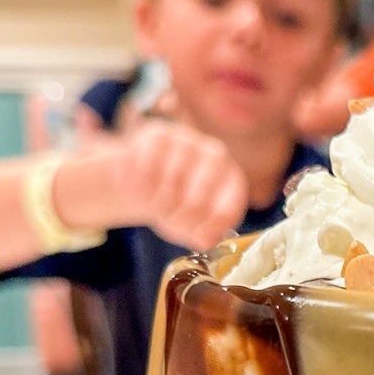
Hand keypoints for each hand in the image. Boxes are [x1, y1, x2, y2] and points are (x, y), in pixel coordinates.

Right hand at [116, 120, 247, 250]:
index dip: (203, 230)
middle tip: (167, 219)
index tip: (191, 234)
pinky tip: (141, 188)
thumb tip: (204, 240)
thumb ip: (204, 236)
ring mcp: (190, 142)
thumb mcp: (193, 226)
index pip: (225, 213)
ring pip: (170, 185)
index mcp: (233, 182)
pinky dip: (140, 186)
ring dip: (156, 204)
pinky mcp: (161, 134)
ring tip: (154, 204)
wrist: (145, 178)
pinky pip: (148, 169)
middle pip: (196, 202)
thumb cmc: (177, 204)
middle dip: (176, 219)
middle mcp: (217, 157)